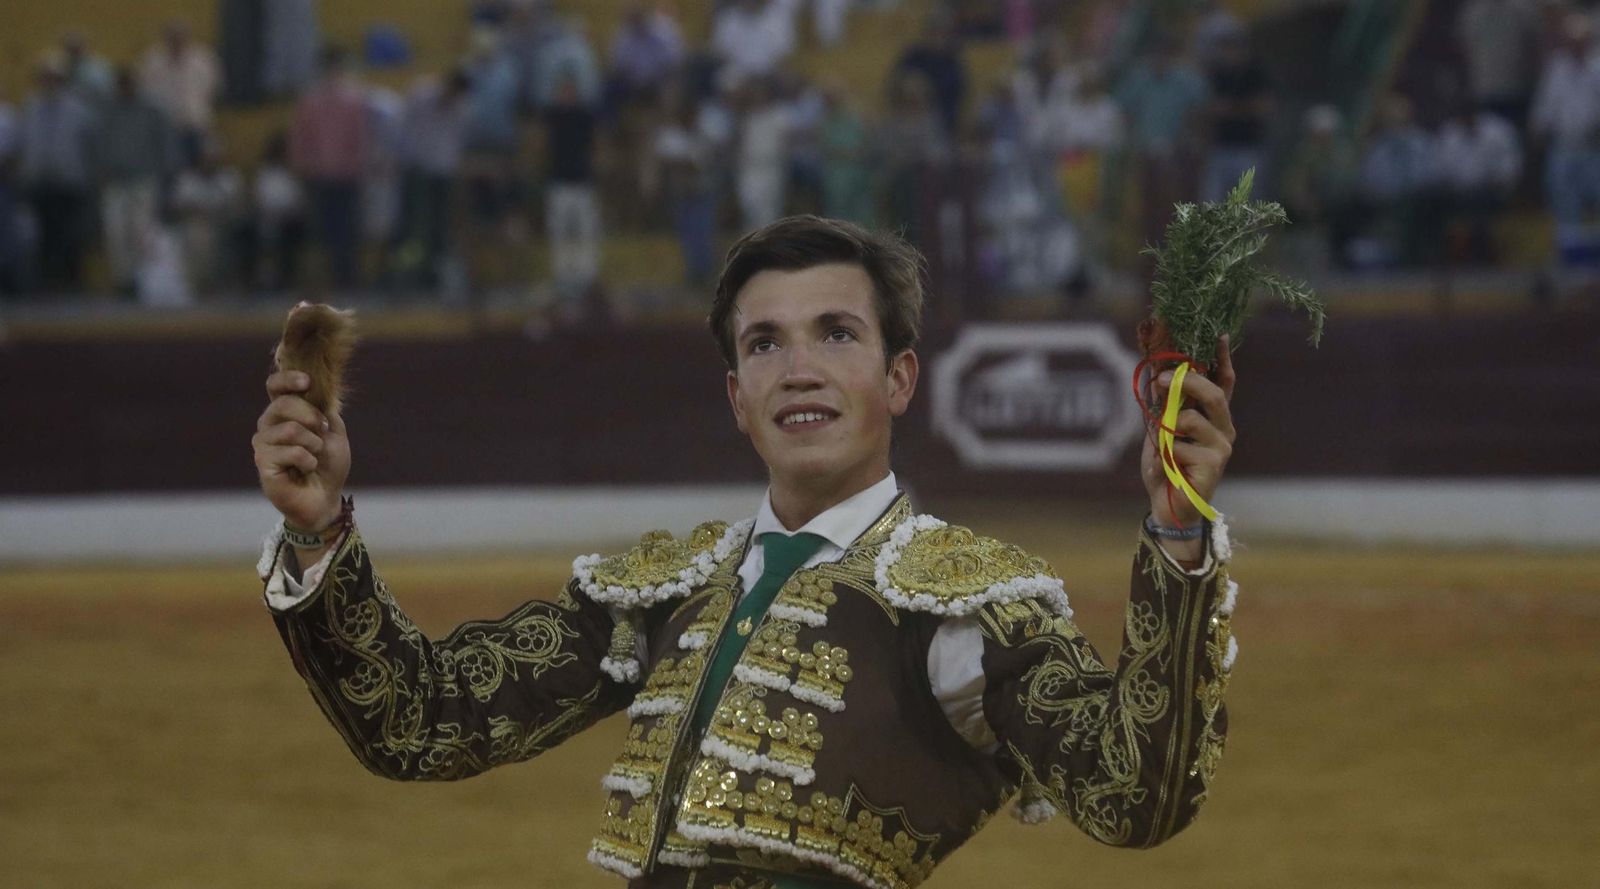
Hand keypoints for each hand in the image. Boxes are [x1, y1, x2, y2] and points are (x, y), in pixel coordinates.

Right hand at [252, 370, 350, 530]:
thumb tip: (315, 392)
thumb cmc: (328, 464)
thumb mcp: (334, 432)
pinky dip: (309, 461)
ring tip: (315, 457)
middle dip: (312, 418)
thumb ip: (325, 410)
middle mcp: (269, 424)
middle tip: (321, 434)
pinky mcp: (263, 463)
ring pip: (290, 429)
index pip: (275, 386)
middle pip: (283, 403)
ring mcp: (263, 443)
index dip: (287, 379)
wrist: (326, 496)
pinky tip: (306, 469)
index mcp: (284, 412)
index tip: (307, 382)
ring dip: (313, 444)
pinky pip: (292, 452)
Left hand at [1140, 334, 1236, 528]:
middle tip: (1161, 379)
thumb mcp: (1159, 430)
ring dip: (1167, 427)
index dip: (1223, 359)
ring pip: (1192, 418)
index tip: (1220, 336)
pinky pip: (1180, 445)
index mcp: (1212, 417)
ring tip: (1161, 444)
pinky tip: (1167, 467)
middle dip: (1187, 381)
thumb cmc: (1165, 467)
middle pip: (1213, 393)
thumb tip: (1157, 373)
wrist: (1167, 506)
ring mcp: (1221, 446)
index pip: (1224, 382)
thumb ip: (1162, 405)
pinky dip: (1165, 453)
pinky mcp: (1214, 464)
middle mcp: (1223, 428)